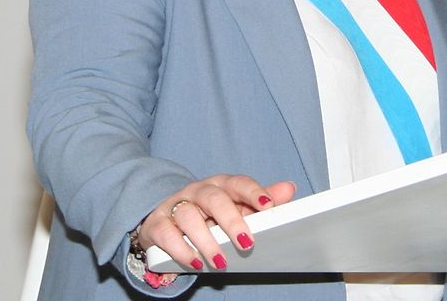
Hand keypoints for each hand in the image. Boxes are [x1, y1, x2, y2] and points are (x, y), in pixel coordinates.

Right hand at [137, 175, 295, 271]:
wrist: (166, 222)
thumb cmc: (208, 216)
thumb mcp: (236, 209)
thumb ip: (261, 201)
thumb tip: (289, 189)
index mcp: (221, 185)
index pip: (238, 183)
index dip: (254, 192)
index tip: (268, 206)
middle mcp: (198, 191)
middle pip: (214, 198)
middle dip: (232, 220)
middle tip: (247, 243)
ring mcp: (176, 205)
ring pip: (189, 216)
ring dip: (206, 240)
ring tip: (221, 261)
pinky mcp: (157, 224)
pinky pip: (166, 233)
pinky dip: (180, 249)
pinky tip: (194, 262)